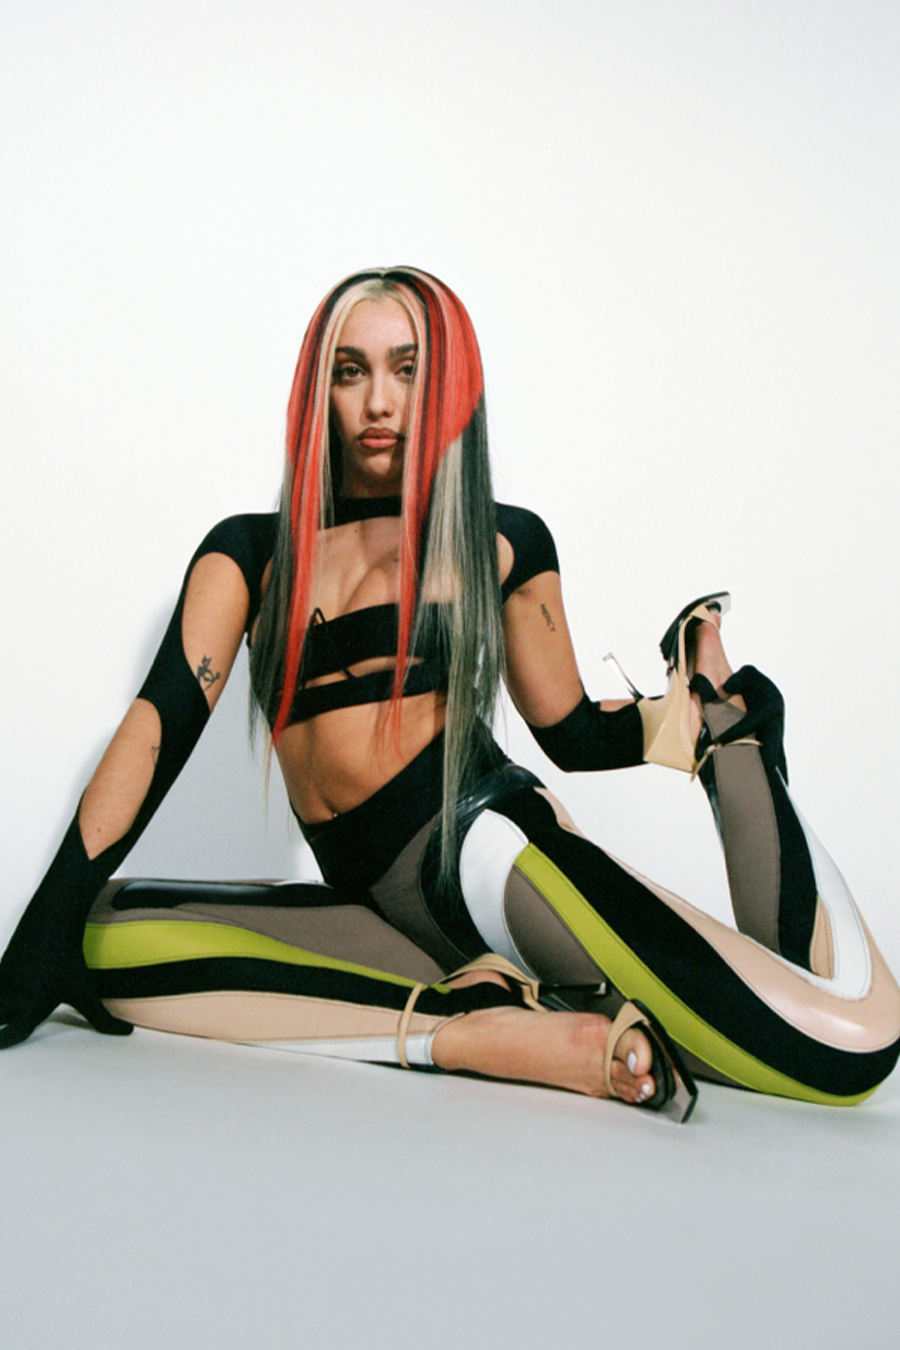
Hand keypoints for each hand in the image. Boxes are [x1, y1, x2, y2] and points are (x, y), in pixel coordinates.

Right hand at [0, 899, 132, 1047]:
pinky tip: (10, 995)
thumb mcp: (86, 992)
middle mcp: (10, 999)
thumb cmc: (69, 962)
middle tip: (5, 1028)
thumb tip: (128, 1033)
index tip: (2, 1046)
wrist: (50, 923)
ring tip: (10, 1009)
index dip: (4, 1042)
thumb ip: (103, 1019)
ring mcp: (0, 986)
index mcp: (30, 1010)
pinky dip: (1, 995)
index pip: (9, 1036)